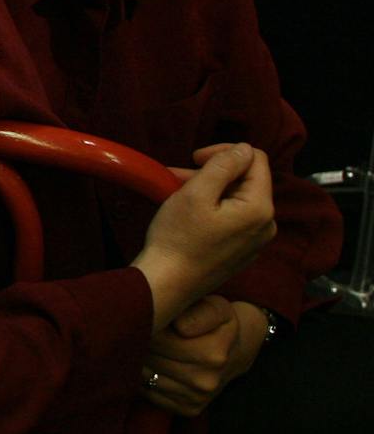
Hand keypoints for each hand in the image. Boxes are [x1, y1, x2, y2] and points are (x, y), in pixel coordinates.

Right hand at [131, 143, 276, 330]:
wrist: (167, 284)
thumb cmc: (177, 237)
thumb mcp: (195, 192)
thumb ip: (223, 165)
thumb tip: (244, 148)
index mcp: (260, 208)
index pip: (256, 159)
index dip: (225, 151)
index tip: (194, 159)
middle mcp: (266, 225)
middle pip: (246, 180)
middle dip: (212, 172)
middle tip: (176, 176)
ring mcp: (255, 241)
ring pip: (236, 199)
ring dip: (207, 189)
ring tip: (174, 191)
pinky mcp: (242, 252)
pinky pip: (232, 219)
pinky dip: (211, 208)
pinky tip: (186, 212)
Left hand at [141, 295, 266, 416]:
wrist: (237, 352)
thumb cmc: (218, 324)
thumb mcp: (216, 308)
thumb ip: (199, 312)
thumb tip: (179, 326)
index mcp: (212, 354)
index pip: (158, 339)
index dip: (147, 324)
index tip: (148, 316)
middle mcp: (205, 380)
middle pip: (150, 358)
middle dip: (140, 341)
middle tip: (141, 330)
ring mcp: (197, 398)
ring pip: (146, 377)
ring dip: (139, 360)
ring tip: (146, 346)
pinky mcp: (189, 409)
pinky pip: (150, 394)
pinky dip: (144, 380)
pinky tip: (152, 365)